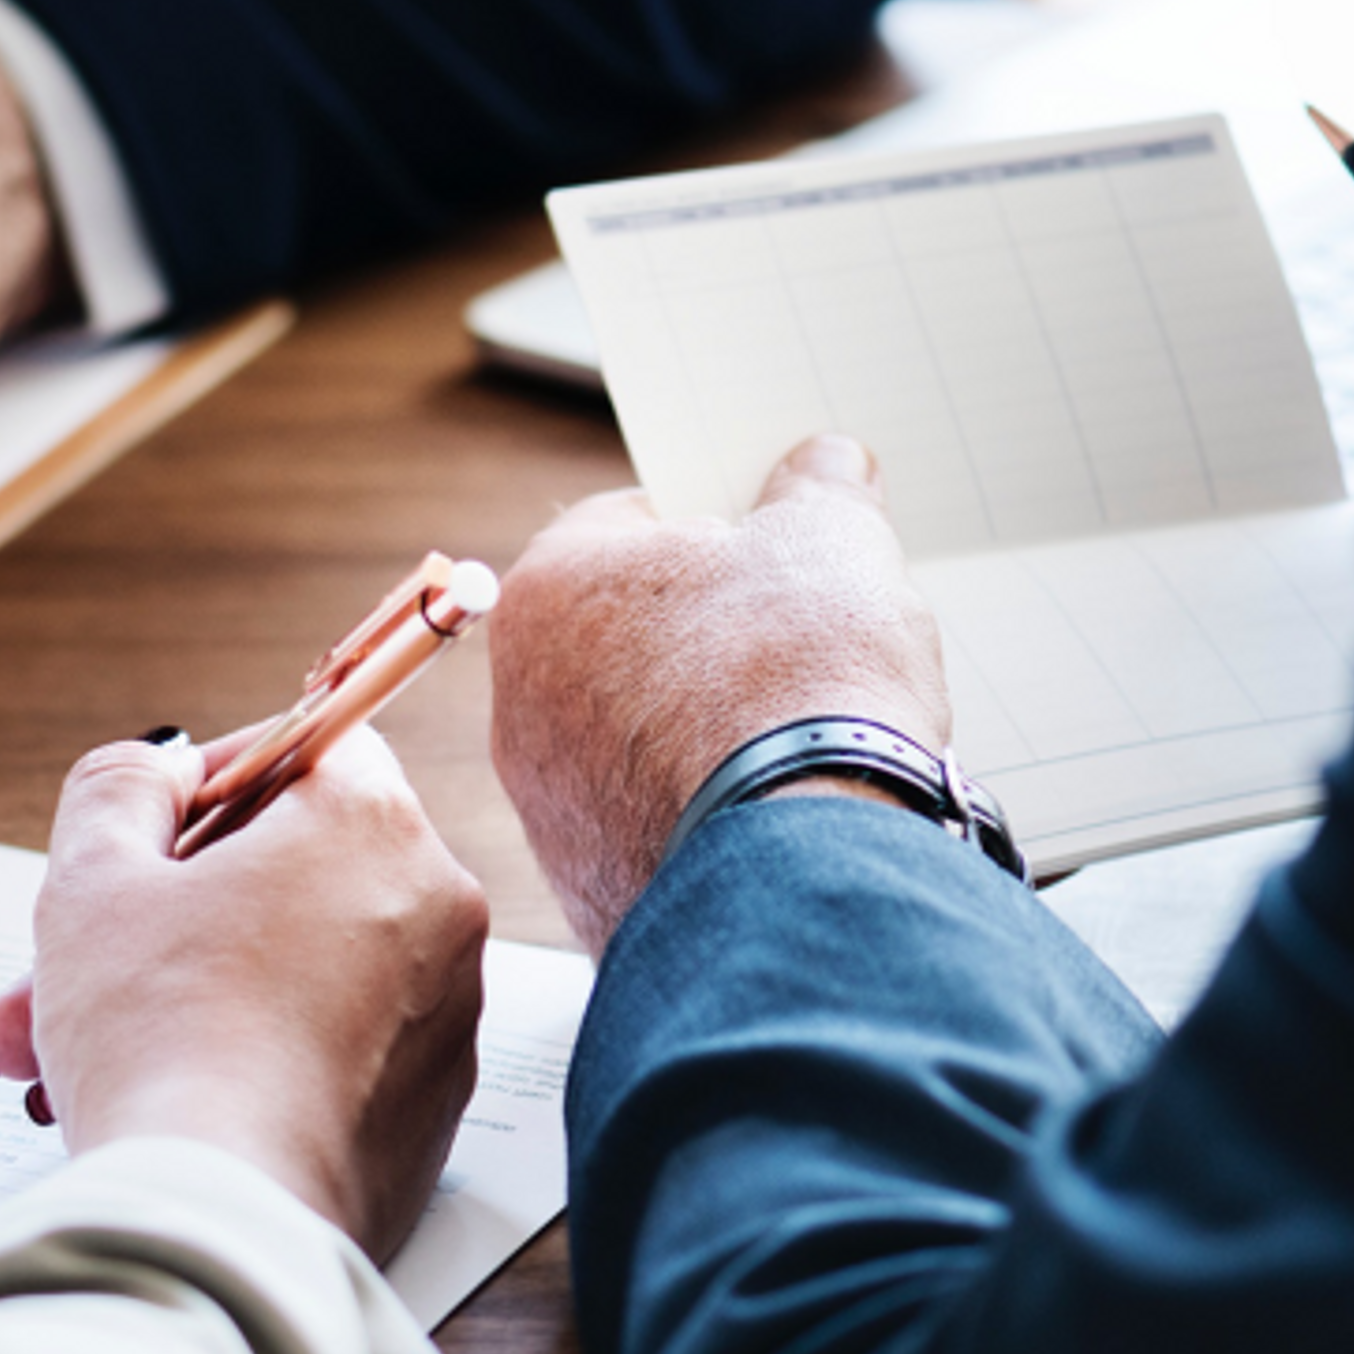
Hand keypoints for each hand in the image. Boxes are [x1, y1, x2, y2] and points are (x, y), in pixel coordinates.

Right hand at [0, 727, 488, 1261]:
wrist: (222, 1222)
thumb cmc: (158, 1041)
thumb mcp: (94, 880)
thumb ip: (120, 789)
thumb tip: (161, 769)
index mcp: (372, 824)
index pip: (308, 746)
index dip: (214, 780)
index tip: (150, 835)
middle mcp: (437, 908)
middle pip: (295, 871)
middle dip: (170, 912)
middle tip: (75, 960)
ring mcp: (446, 1016)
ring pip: (303, 968)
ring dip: (194, 991)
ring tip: (78, 1051)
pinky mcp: (433, 1110)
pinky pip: (336, 1051)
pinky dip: (258, 1057)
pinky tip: (164, 1098)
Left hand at [487, 435, 950, 951]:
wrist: (804, 870)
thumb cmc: (799, 683)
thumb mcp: (833, 541)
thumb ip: (821, 488)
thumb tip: (827, 465)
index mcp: (551, 587)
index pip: (633, 521)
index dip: (718, 524)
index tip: (774, 545)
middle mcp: (520, 698)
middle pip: (631, 633)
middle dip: (712, 630)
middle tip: (799, 638)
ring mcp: (548, 805)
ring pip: (640, 736)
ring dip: (709, 727)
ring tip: (802, 730)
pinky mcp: (588, 887)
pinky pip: (654, 823)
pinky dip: (710, 812)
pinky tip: (779, 809)